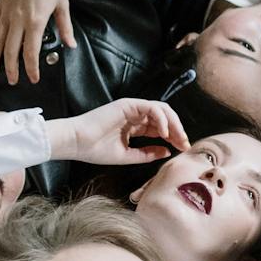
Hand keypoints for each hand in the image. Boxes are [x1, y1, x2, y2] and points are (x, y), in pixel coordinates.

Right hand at [0, 0, 72, 85]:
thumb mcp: (63, 4)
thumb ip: (65, 27)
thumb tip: (70, 45)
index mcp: (35, 20)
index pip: (30, 52)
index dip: (30, 68)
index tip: (32, 79)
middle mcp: (17, 19)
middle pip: (10, 50)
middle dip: (11, 68)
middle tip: (12, 81)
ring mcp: (6, 12)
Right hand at [46, 99, 189, 165]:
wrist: (75, 143)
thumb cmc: (95, 150)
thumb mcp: (127, 156)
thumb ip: (148, 153)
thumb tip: (167, 151)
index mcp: (135, 126)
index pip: (161, 128)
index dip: (174, 137)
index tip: (182, 149)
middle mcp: (135, 115)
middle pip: (165, 117)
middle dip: (178, 130)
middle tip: (185, 144)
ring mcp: (132, 108)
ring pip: (162, 110)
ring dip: (174, 123)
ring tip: (178, 138)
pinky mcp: (128, 104)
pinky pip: (152, 108)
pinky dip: (162, 119)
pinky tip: (165, 133)